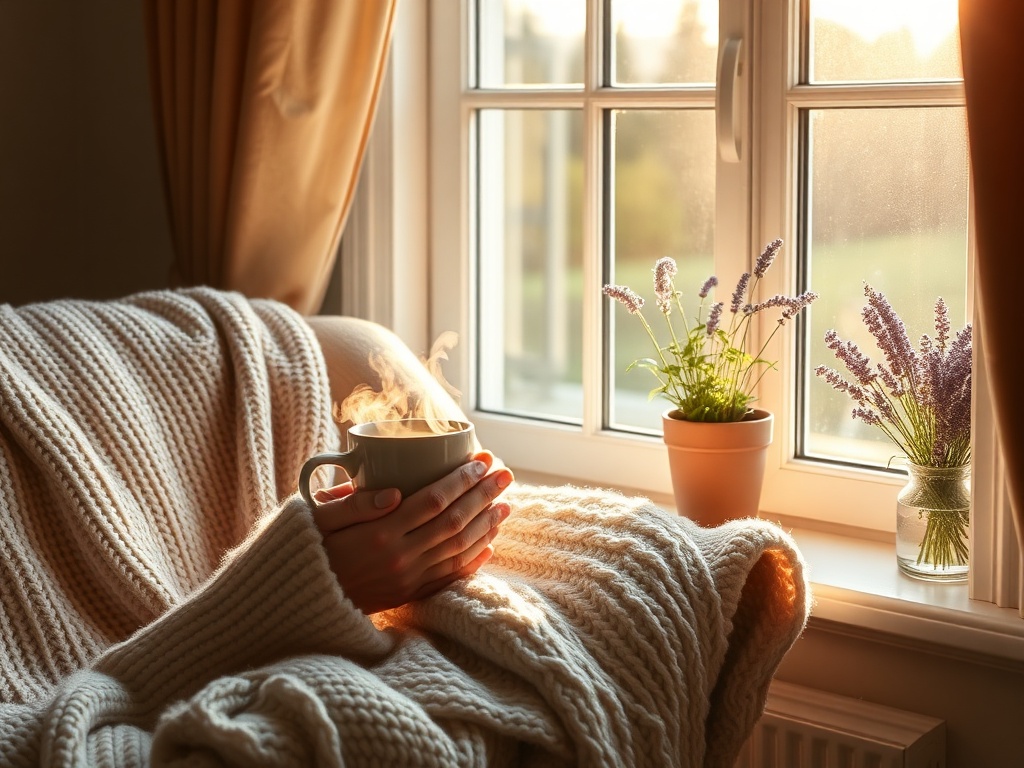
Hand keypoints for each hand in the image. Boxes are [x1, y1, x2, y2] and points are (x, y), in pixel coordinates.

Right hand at [310, 451, 512, 613]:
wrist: (305, 598)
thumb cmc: (312, 548)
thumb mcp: (320, 519)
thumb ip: (355, 503)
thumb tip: (395, 492)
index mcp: (379, 533)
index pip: (433, 500)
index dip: (462, 479)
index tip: (482, 461)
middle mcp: (400, 557)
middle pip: (454, 522)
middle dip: (484, 495)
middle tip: (506, 473)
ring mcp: (408, 579)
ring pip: (459, 549)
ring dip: (487, 525)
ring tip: (506, 503)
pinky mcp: (410, 594)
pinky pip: (450, 576)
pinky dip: (474, 559)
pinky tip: (491, 544)